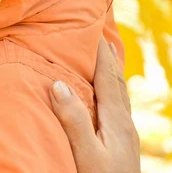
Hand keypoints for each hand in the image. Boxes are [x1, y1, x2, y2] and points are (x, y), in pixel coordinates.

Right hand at [50, 37, 139, 172]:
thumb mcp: (85, 153)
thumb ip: (74, 119)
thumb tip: (58, 84)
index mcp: (114, 120)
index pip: (106, 78)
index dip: (99, 54)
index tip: (90, 31)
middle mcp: (124, 122)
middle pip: (117, 81)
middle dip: (108, 57)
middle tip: (100, 35)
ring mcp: (126, 132)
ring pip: (120, 92)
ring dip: (112, 71)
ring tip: (105, 56)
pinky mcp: (123, 141)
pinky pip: (118, 104)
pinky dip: (112, 88)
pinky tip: (106, 94)